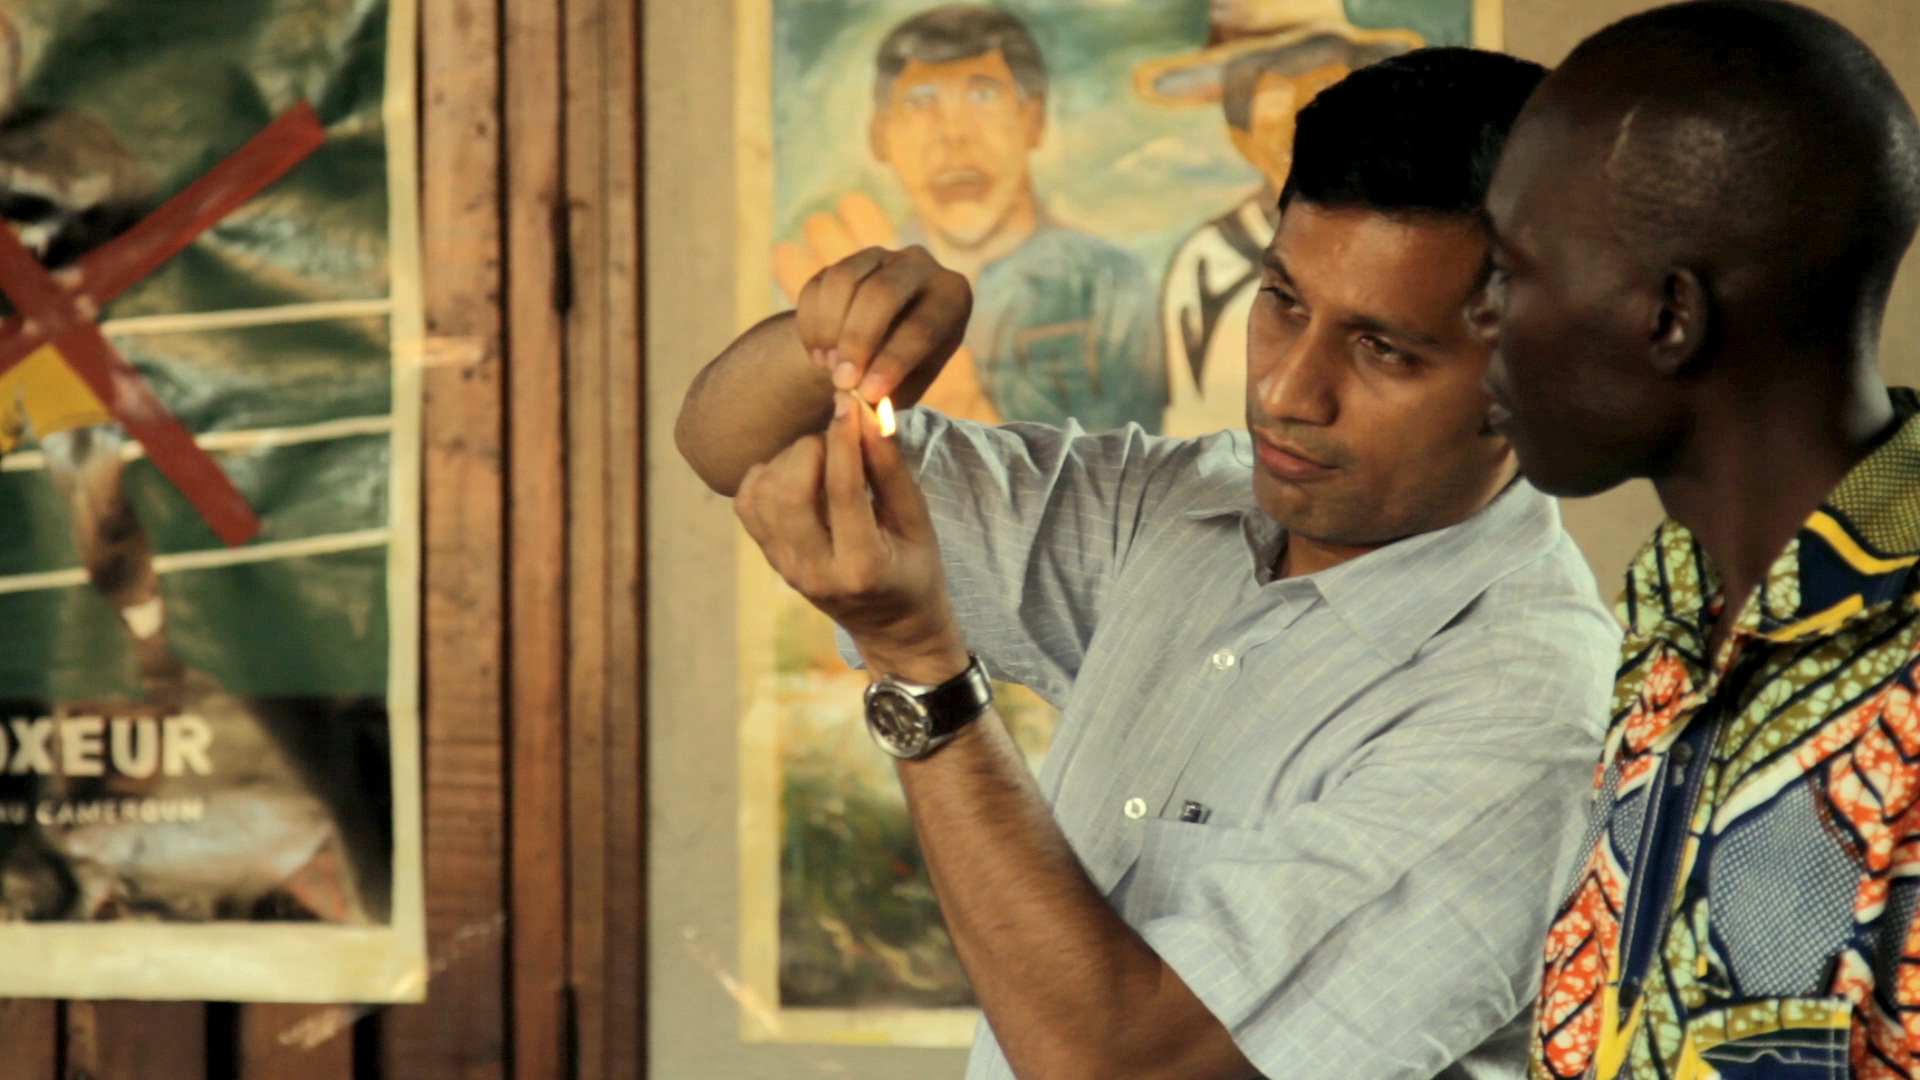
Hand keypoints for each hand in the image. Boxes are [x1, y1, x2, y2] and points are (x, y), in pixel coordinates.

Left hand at [734, 391, 968, 683]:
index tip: (851, 402)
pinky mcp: (771, 560)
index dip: (845, 439)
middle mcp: (814, 572)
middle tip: (839, 439)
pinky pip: (747, 504)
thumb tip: (870, 413)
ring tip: (823, 458)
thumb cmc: (915, 568)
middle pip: (789, 492)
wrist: (892, 626)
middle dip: (812, 448)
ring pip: (762, 494)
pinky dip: (766, 475)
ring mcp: (786, 569)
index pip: (843, 491)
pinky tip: (798, 474)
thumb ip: (890, 469)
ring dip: (789, 460)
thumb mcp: (916, 521)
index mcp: (862, 567)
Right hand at [775, 195, 996, 421]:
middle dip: (856, 340)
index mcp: (952, 297)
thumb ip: (889, 396)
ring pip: (844, 280)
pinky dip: (811, 323)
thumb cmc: (906, 370)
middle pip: (882, 293)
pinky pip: (819, 283)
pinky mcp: (844, 260)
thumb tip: (860, 400)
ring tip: (828, 366)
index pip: (922, 328)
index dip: (893, 362)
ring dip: (829, 329)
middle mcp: (919, 265)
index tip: (868, 394)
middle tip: (842, 381)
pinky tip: (817, 353)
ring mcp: (879, 257)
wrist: (882, 345)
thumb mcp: (908, 388)